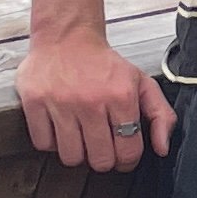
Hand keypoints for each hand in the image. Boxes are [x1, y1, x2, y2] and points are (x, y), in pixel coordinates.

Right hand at [17, 27, 177, 175]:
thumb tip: (162, 148)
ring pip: (71, 157)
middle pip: (100, 160)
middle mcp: (91, 101)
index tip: (123, 155)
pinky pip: (43, 144)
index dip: (128, 160)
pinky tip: (60, 127)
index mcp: (121, 96)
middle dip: (103, 159)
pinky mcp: (34, 102)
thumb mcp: (141, 83)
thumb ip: (160, 115)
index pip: (128, 151)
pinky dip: (51, 142)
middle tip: (101, 146)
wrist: (67, 36)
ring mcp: (60, 102)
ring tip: (80, 136)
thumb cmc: (104, 65)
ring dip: (77, 152)